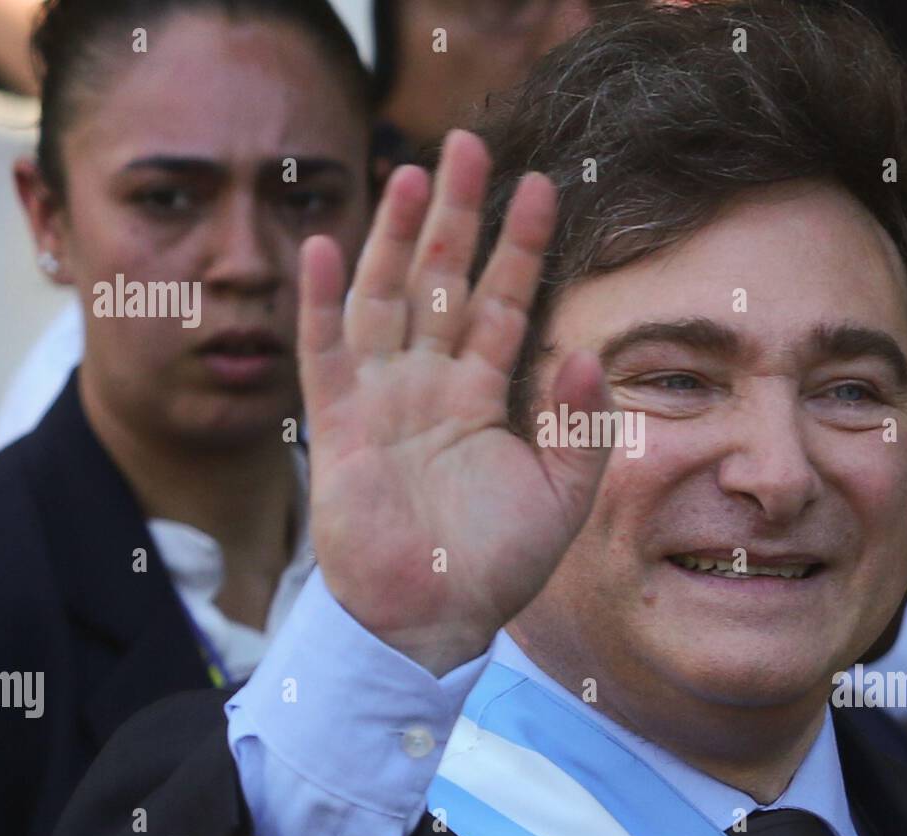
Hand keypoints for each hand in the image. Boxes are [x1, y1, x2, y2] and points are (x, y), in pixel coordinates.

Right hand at [298, 130, 612, 675]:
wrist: (431, 622)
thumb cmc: (495, 566)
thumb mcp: (561, 496)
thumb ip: (579, 424)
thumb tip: (583, 347)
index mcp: (482, 397)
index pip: (504, 304)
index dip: (522, 248)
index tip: (544, 188)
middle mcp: (430, 385)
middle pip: (442, 281)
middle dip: (456, 215)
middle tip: (468, 143)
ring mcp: (381, 400)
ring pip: (387, 298)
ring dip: (395, 236)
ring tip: (411, 171)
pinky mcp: (337, 426)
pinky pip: (325, 353)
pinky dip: (323, 303)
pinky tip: (327, 248)